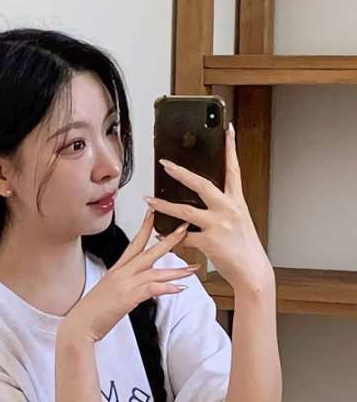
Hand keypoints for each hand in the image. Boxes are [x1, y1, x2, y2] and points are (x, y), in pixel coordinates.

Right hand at [61, 209, 199, 342]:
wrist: (80, 324)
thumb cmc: (93, 311)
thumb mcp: (109, 291)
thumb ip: (125, 284)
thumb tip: (139, 285)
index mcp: (116, 269)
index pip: (134, 244)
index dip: (145, 228)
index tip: (154, 213)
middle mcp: (121, 273)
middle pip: (148, 252)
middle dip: (168, 240)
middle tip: (184, 230)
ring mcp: (124, 284)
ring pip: (155, 271)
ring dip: (176, 270)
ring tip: (193, 268)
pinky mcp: (128, 297)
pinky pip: (152, 288)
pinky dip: (167, 288)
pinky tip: (180, 288)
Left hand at [144, 124, 273, 292]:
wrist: (252, 272)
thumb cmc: (245, 247)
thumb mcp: (238, 221)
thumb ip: (222, 208)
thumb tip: (204, 202)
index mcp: (237, 202)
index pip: (234, 170)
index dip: (231, 149)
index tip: (227, 130)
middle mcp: (228, 210)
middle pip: (201, 184)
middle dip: (181, 173)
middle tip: (165, 164)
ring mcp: (218, 226)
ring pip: (184, 211)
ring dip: (163, 206)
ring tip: (149, 200)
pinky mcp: (209, 243)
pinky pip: (183, 238)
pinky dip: (170, 237)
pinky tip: (160, 234)